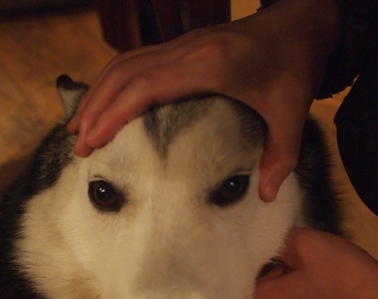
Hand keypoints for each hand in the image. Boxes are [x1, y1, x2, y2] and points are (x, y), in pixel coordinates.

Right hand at [69, 0, 338, 200]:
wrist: (300, 23)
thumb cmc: (295, 66)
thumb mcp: (293, 112)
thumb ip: (281, 155)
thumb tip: (264, 196)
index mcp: (211, 65)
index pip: (146, 86)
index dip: (113, 112)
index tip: (92, 140)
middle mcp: (188, 49)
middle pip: (124, 73)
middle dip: (95, 108)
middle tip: (77, 144)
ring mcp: (182, 44)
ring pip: (125, 62)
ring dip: (98, 92)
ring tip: (79, 127)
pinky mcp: (182, 46)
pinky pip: (136, 60)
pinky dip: (113, 82)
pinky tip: (104, 104)